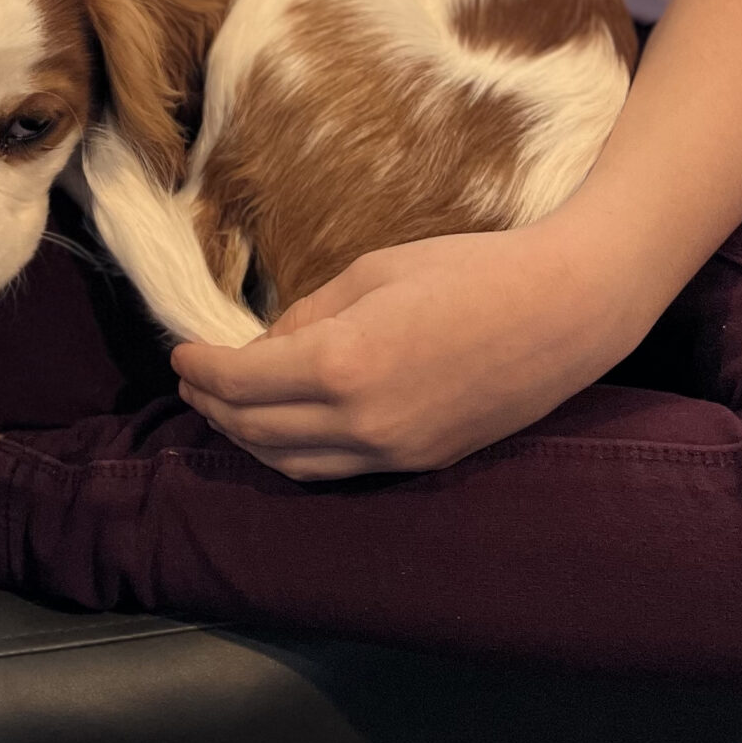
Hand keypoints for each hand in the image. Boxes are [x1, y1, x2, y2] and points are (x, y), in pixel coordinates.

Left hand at [170, 218, 635, 479]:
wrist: (562, 311)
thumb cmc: (470, 272)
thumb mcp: (375, 271)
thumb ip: (312, 311)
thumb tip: (269, 343)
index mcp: (343, 363)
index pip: (242, 382)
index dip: (201, 370)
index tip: (179, 352)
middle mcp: (362, 422)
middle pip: (259, 432)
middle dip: (215, 408)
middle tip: (192, 381)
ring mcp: (395, 451)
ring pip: (295, 464)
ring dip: (250, 440)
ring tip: (226, 409)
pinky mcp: (423, 461)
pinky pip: (340, 470)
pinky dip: (298, 455)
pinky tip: (286, 428)